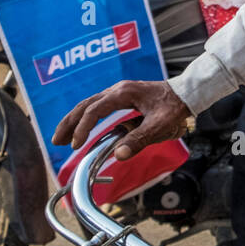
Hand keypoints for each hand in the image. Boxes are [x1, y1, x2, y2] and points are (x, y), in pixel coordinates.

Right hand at [52, 80, 191, 161]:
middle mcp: (118, 90)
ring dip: (74, 121)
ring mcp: (119, 93)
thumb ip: (139, 139)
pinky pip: (98, 107)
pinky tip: (81, 131)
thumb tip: (118, 154)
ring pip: (89, 105)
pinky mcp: (122, 98)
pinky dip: (86, 119)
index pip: (94, 110)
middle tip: (56, 142)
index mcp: (124, 93)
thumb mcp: (159, 125)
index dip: (83, 127)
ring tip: (62, 139)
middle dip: (69, 123)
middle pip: (85, 105)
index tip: (77, 145)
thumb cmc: (175, 107)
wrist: (187, 93)